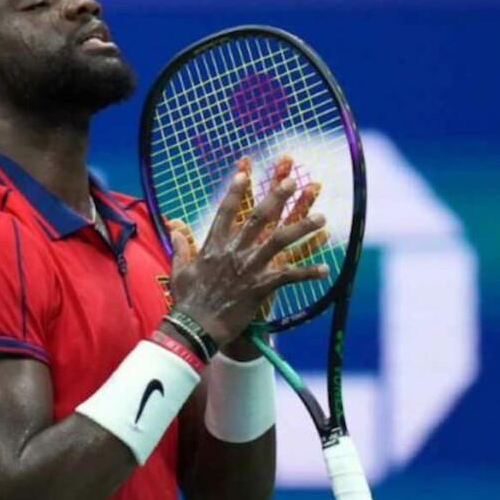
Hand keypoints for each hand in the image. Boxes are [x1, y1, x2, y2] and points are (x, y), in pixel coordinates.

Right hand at [166, 156, 328, 346]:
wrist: (195, 327)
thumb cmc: (186, 300)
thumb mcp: (179, 270)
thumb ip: (180, 247)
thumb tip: (175, 227)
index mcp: (214, 246)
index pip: (226, 212)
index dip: (235, 191)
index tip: (244, 173)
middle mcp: (233, 252)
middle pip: (258, 218)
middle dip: (276, 197)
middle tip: (291, 181)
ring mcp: (248, 268)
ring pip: (279, 241)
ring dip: (301, 227)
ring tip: (321, 217)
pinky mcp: (260, 287)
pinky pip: (287, 276)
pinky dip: (306, 273)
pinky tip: (324, 269)